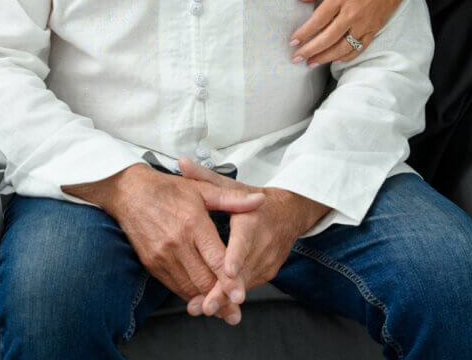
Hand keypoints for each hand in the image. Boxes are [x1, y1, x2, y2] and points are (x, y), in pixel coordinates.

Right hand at [64, 163, 262, 323]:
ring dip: (206, 301)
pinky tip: (201, 299)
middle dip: (221, 299)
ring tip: (222, 312)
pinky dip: (189, 294)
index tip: (240, 295)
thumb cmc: (168, 189)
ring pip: (188, 287)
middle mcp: (177, 243)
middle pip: (203, 279)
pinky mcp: (152, 264)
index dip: (228, 279)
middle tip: (236, 313)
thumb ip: (233, 199)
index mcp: (193, 223)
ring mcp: (162, 256)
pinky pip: (174, 286)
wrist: (129, 193)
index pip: (215, 258)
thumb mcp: (202, 189)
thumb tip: (260, 200)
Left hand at [177, 159, 328, 316]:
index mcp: (253, 220)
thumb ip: (206, 178)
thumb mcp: (231, 187)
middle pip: (242, 271)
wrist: (289, 213)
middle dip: (223, 291)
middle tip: (204, 306)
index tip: (226, 271)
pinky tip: (212, 304)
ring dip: (223, 298)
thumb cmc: (254, 199)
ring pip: (244, 284)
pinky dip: (230, 296)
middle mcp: (263, 243)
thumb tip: (182, 163)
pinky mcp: (267, 273)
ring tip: (201, 308)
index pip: (244, 240)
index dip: (235, 257)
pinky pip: (246, 286)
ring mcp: (266, 261)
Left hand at [291, 0, 414, 66]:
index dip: (303, 33)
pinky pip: (359, 47)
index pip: (317, 21)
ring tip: (311, 63)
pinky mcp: (375, 28)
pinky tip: (336, 60)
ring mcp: (365, 23)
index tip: (292, 41)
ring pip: (342, 47)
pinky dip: (347, 56)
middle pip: (327, 38)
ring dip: (325, 57)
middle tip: (296, 58)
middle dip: (309, 50)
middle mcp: (352, 14)